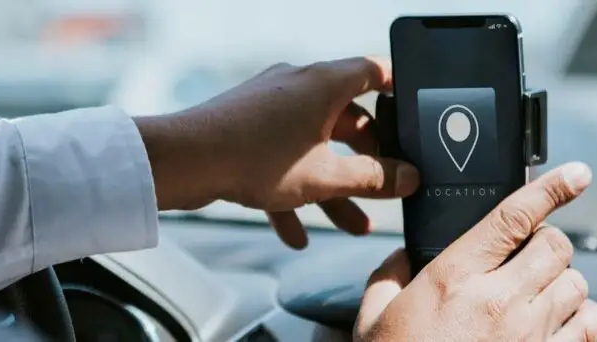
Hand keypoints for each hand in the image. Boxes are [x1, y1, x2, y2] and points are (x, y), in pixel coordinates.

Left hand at [135, 57, 418, 248]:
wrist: (184, 161)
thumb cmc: (255, 157)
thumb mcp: (326, 176)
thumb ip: (373, 178)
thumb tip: (409, 177)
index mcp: (323, 84)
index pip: (373, 72)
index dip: (397, 90)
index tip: (412, 114)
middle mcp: (297, 87)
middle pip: (346, 120)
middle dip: (367, 162)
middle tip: (384, 190)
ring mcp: (268, 107)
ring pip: (313, 147)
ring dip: (333, 187)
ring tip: (352, 226)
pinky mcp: (245, 129)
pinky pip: (279, 159)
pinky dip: (292, 192)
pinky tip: (296, 235)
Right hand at [355, 162, 596, 341]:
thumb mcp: (372, 319)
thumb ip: (387, 276)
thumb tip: (402, 256)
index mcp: (453, 278)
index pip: (513, 217)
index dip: (552, 187)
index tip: (576, 174)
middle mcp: (499, 301)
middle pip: (555, 245)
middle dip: (546, 243)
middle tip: (528, 255)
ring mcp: (530, 335)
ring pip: (577, 283)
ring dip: (563, 282)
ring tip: (540, 294)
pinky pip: (590, 325)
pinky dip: (582, 318)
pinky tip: (560, 323)